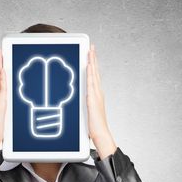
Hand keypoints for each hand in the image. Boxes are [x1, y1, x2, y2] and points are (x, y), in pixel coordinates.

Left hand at [87, 44, 116, 159]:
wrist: (101, 134)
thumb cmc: (94, 126)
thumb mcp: (88, 112)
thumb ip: (85, 105)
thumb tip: (81, 102)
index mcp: (97, 95)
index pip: (94, 77)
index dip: (93, 65)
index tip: (91, 55)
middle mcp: (98, 92)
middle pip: (95, 72)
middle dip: (93, 59)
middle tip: (92, 47)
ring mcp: (96, 95)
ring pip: (94, 75)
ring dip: (92, 62)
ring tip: (91, 51)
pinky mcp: (93, 99)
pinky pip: (91, 83)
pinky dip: (90, 73)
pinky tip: (88, 65)